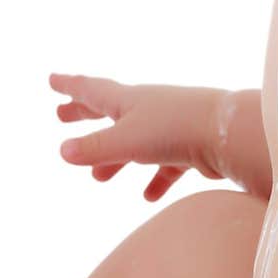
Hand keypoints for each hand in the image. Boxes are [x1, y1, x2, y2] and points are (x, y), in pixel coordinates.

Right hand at [49, 74, 223, 201]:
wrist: (227, 134)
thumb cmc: (173, 130)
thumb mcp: (126, 140)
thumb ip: (94, 148)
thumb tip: (62, 151)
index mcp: (128, 99)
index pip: (91, 89)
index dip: (70, 86)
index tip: (51, 80)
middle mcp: (148, 108)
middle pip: (110, 110)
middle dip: (85, 114)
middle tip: (62, 116)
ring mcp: (170, 126)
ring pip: (135, 142)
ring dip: (115, 158)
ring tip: (98, 177)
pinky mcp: (190, 146)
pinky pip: (165, 164)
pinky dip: (155, 179)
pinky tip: (147, 197)